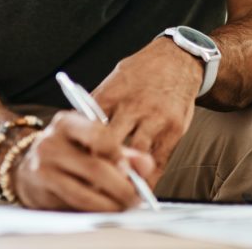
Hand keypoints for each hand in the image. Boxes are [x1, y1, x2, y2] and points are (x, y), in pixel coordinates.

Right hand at [11, 111, 154, 210]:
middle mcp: (51, 141)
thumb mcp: (90, 142)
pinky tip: (105, 209)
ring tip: (124, 206)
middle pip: (94, 167)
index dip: (118, 154)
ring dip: (110, 204)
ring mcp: (42, 167)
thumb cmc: (67, 152)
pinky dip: (94, 210)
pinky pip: (74, 205)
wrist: (26, 167)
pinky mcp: (39, 191)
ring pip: (85, 192)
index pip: (97, 134)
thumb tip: (147, 165)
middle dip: (121, 187)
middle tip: (136, 197)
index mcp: (66, 122)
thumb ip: (121, 151)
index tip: (132, 171)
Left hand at [91, 38, 202, 184]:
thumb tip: (78, 128)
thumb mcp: (116, 78)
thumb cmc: (142, 71)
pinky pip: (159, 161)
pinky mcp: (174, 129)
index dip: (80, 147)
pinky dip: (149, 179)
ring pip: (135, 155)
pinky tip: (140, 189)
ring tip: (114, 192)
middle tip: (91, 185)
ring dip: (124, 175)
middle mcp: (133, 106)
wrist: (178, 59)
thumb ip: (99, 103)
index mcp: (112, 93)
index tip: (73, 165)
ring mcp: (155, 118)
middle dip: (99, 164)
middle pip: (108, 143)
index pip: (89, 126)